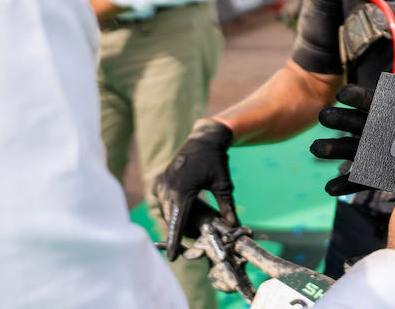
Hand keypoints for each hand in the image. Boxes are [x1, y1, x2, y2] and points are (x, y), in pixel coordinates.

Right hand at [154, 119, 237, 259]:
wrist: (204, 138)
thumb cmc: (216, 160)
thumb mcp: (224, 183)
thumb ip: (227, 205)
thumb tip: (234, 225)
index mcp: (183, 190)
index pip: (178, 222)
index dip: (175, 241)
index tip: (172, 256)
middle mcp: (168, 188)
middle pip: (171, 219)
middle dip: (180, 232)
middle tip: (194, 240)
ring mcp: (162, 184)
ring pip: (165, 211)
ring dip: (175, 220)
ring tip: (191, 226)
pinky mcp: (160, 181)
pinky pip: (162, 202)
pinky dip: (170, 209)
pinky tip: (182, 211)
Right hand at [309, 83, 375, 196]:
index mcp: (388, 110)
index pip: (369, 100)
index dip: (356, 96)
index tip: (342, 94)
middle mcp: (377, 130)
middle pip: (354, 122)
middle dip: (339, 120)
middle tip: (323, 117)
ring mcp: (374, 152)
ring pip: (349, 148)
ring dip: (332, 148)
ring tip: (315, 148)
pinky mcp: (376, 175)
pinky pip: (359, 179)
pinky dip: (345, 184)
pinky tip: (330, 189)